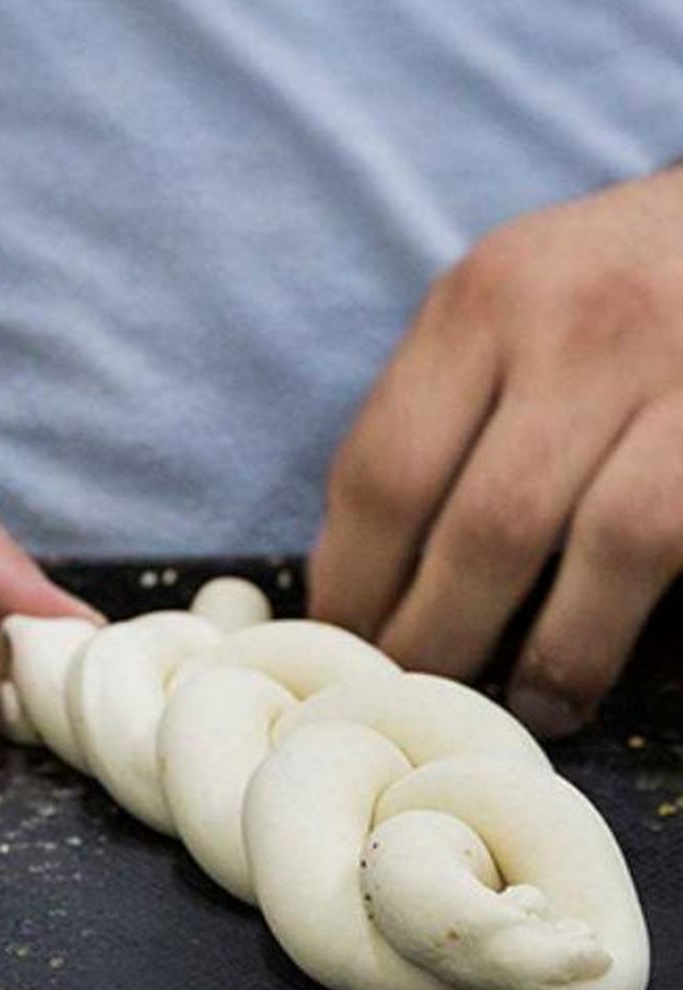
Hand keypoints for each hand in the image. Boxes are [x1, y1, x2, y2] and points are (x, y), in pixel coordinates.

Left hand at [309, 166, 682, 736]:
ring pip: (599, 550)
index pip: (384, 470)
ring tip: (519, 711)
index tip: (341, 640)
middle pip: (482, 526)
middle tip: (414, 695)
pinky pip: (680, 547)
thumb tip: (348, 563)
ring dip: (548, 654)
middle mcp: (581, 327)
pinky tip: (602, 666)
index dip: (353, 581)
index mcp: (484, 299)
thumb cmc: (611, 278)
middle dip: (437, 637)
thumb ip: (437, 409)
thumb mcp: (506, 301)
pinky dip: (629, 621)